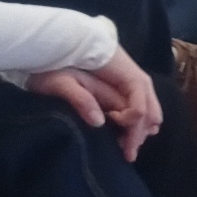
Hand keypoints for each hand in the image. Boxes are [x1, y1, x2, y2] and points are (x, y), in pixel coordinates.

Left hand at [26, 53, 163, 158]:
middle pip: (148, 105)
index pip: (139, 104)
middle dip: (141, 131)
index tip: (116, 138)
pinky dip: (135, 118)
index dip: (133, 125)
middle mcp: (128, 75)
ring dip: (141, 125)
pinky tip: (126, 129)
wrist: (47, 43)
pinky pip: (135, 101)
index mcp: (119, 74)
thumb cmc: (52, 64)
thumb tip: (99, 122)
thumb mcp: (60, 82)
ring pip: (146, 104)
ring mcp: (124, 77)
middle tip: (129, 154)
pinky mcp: (116, 81)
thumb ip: (80, 99)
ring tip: (130, 145)